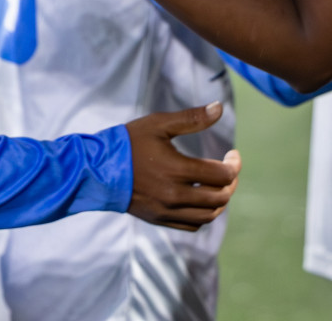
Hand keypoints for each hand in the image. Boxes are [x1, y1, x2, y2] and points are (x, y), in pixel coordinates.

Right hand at [124, 102, 241, 231]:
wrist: (97, 169)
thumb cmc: (129, 142)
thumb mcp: (159, 124)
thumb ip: (191, 118)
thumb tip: (219, 107)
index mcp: (177, 170)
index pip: (222, 175)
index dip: (234, 164)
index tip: (232, 154)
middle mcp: (175, 196)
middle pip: (220, 197)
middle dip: (231, 182)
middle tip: (229, 169)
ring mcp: (167, 211)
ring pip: (209, 215)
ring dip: (220, 201)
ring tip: (219, 185)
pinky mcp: (159, 219)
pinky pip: (192, 225)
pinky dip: (204, 215)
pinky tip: (201, 199)